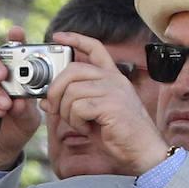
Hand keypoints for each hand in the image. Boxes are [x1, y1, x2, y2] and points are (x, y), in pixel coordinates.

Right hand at [0, 24, 41, 168]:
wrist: (1, 149)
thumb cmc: (18, 125)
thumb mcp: (30, 116)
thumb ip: (27, 107)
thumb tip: (20, 100)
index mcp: (13, 69)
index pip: (12, 48)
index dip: (13, 37)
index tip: (16, 32)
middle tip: (2, 75)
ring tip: (5, 105)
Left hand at [43, 32, 168, 173]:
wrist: (143, 150)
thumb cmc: (119, 134)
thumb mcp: (91, 116)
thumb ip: (71, 104)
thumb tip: (45, 102)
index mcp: (112, 77)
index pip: (94, 48)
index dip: (75, 39)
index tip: (58, 37)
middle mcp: (114, 79)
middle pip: (72, 70)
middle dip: (55, 90)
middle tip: (55, 108)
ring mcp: (114, 90)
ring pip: (72, 91)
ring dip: (67, 112)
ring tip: (79, 123)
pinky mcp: (111, 105)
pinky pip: (79, 108)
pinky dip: (76, 122)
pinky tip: (87, 129)